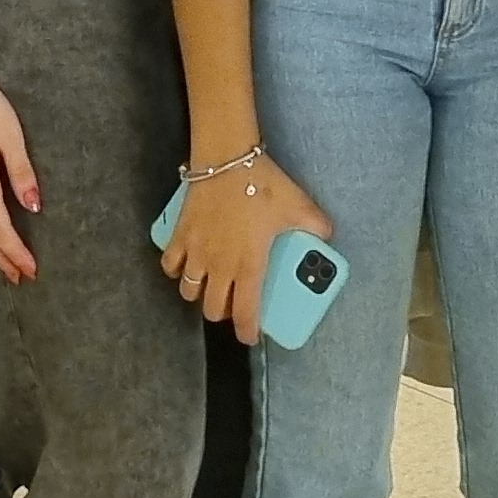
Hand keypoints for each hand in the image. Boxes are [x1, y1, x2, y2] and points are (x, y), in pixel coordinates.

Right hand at [158, 152, 331, 347]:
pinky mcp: (179, 236)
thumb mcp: (297, 206)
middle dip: (223, 312)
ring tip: (210, 286)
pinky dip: (175, 271)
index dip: (247, 331)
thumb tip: (328, 235)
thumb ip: (315, 225)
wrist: (226, 159)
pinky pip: (170, 265)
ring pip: (189, 292)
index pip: (245, 313)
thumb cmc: (262, 185)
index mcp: (248, 266)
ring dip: (199, 294)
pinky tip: (185, 266)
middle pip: (213, 309)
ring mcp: (195, 253)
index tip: (250, 337)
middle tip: (232, 304)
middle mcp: (219, 266)